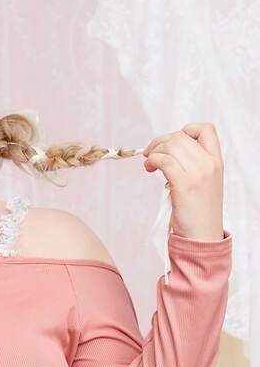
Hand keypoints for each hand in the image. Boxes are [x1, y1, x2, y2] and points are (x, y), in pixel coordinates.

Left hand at [142, 122, 224, 240]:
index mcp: (217, 161)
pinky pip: (164, 160)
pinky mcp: (184, 184)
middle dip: (161, 142)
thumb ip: (193, 165)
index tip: (172, 143)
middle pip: (181, 136)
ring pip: (171, 145)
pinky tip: (149, 169)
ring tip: (149, 164)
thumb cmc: (198, 213)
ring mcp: (198, 173)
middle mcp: (210, 164)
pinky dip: (152, 160)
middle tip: (150, 154)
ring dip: (154, 151)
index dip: (187, 130)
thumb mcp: (204, 183)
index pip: (206, 129)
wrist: (202, 236)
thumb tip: (169, 152)